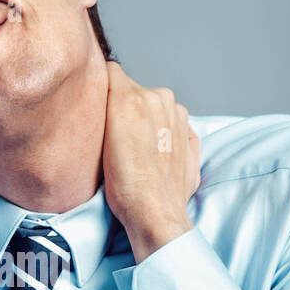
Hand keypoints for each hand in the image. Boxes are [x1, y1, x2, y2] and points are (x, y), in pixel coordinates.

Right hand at [101, 61, 200, 261]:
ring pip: (155, 110)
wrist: (154, 214)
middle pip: (136, 93)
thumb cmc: (124, 183)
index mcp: (137, 96)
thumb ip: (105, 95)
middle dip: (126, 110)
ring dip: (147, 124)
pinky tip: (153, 159)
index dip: (102, 90)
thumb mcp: (100, 135)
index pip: (113, 74)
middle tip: (116, 139)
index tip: (98, 108)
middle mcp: (162, 100)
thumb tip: (106, 75)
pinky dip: (164, 140)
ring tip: (136, 152)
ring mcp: (180, 120)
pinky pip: (172, 130)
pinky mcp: (191, 140)